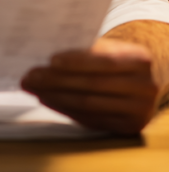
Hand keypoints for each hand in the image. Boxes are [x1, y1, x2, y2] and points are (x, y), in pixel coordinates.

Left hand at [21, 38, 158, 134]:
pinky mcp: (127, 126)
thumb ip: (83, 51)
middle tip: (30, 76)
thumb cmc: (113, 58)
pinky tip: (46, 99)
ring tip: (32, 88)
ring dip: (55, 96)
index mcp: (140, 60)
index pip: (105, 61)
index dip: (77, 61)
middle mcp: (145, 87)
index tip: (50, 60)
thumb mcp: (108, 48)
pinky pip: (90, 118)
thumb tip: (41, 56)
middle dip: (57, 81)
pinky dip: (64, 108)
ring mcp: (139, 110)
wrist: (139, 81)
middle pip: (93, 85)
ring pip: (89, 104)